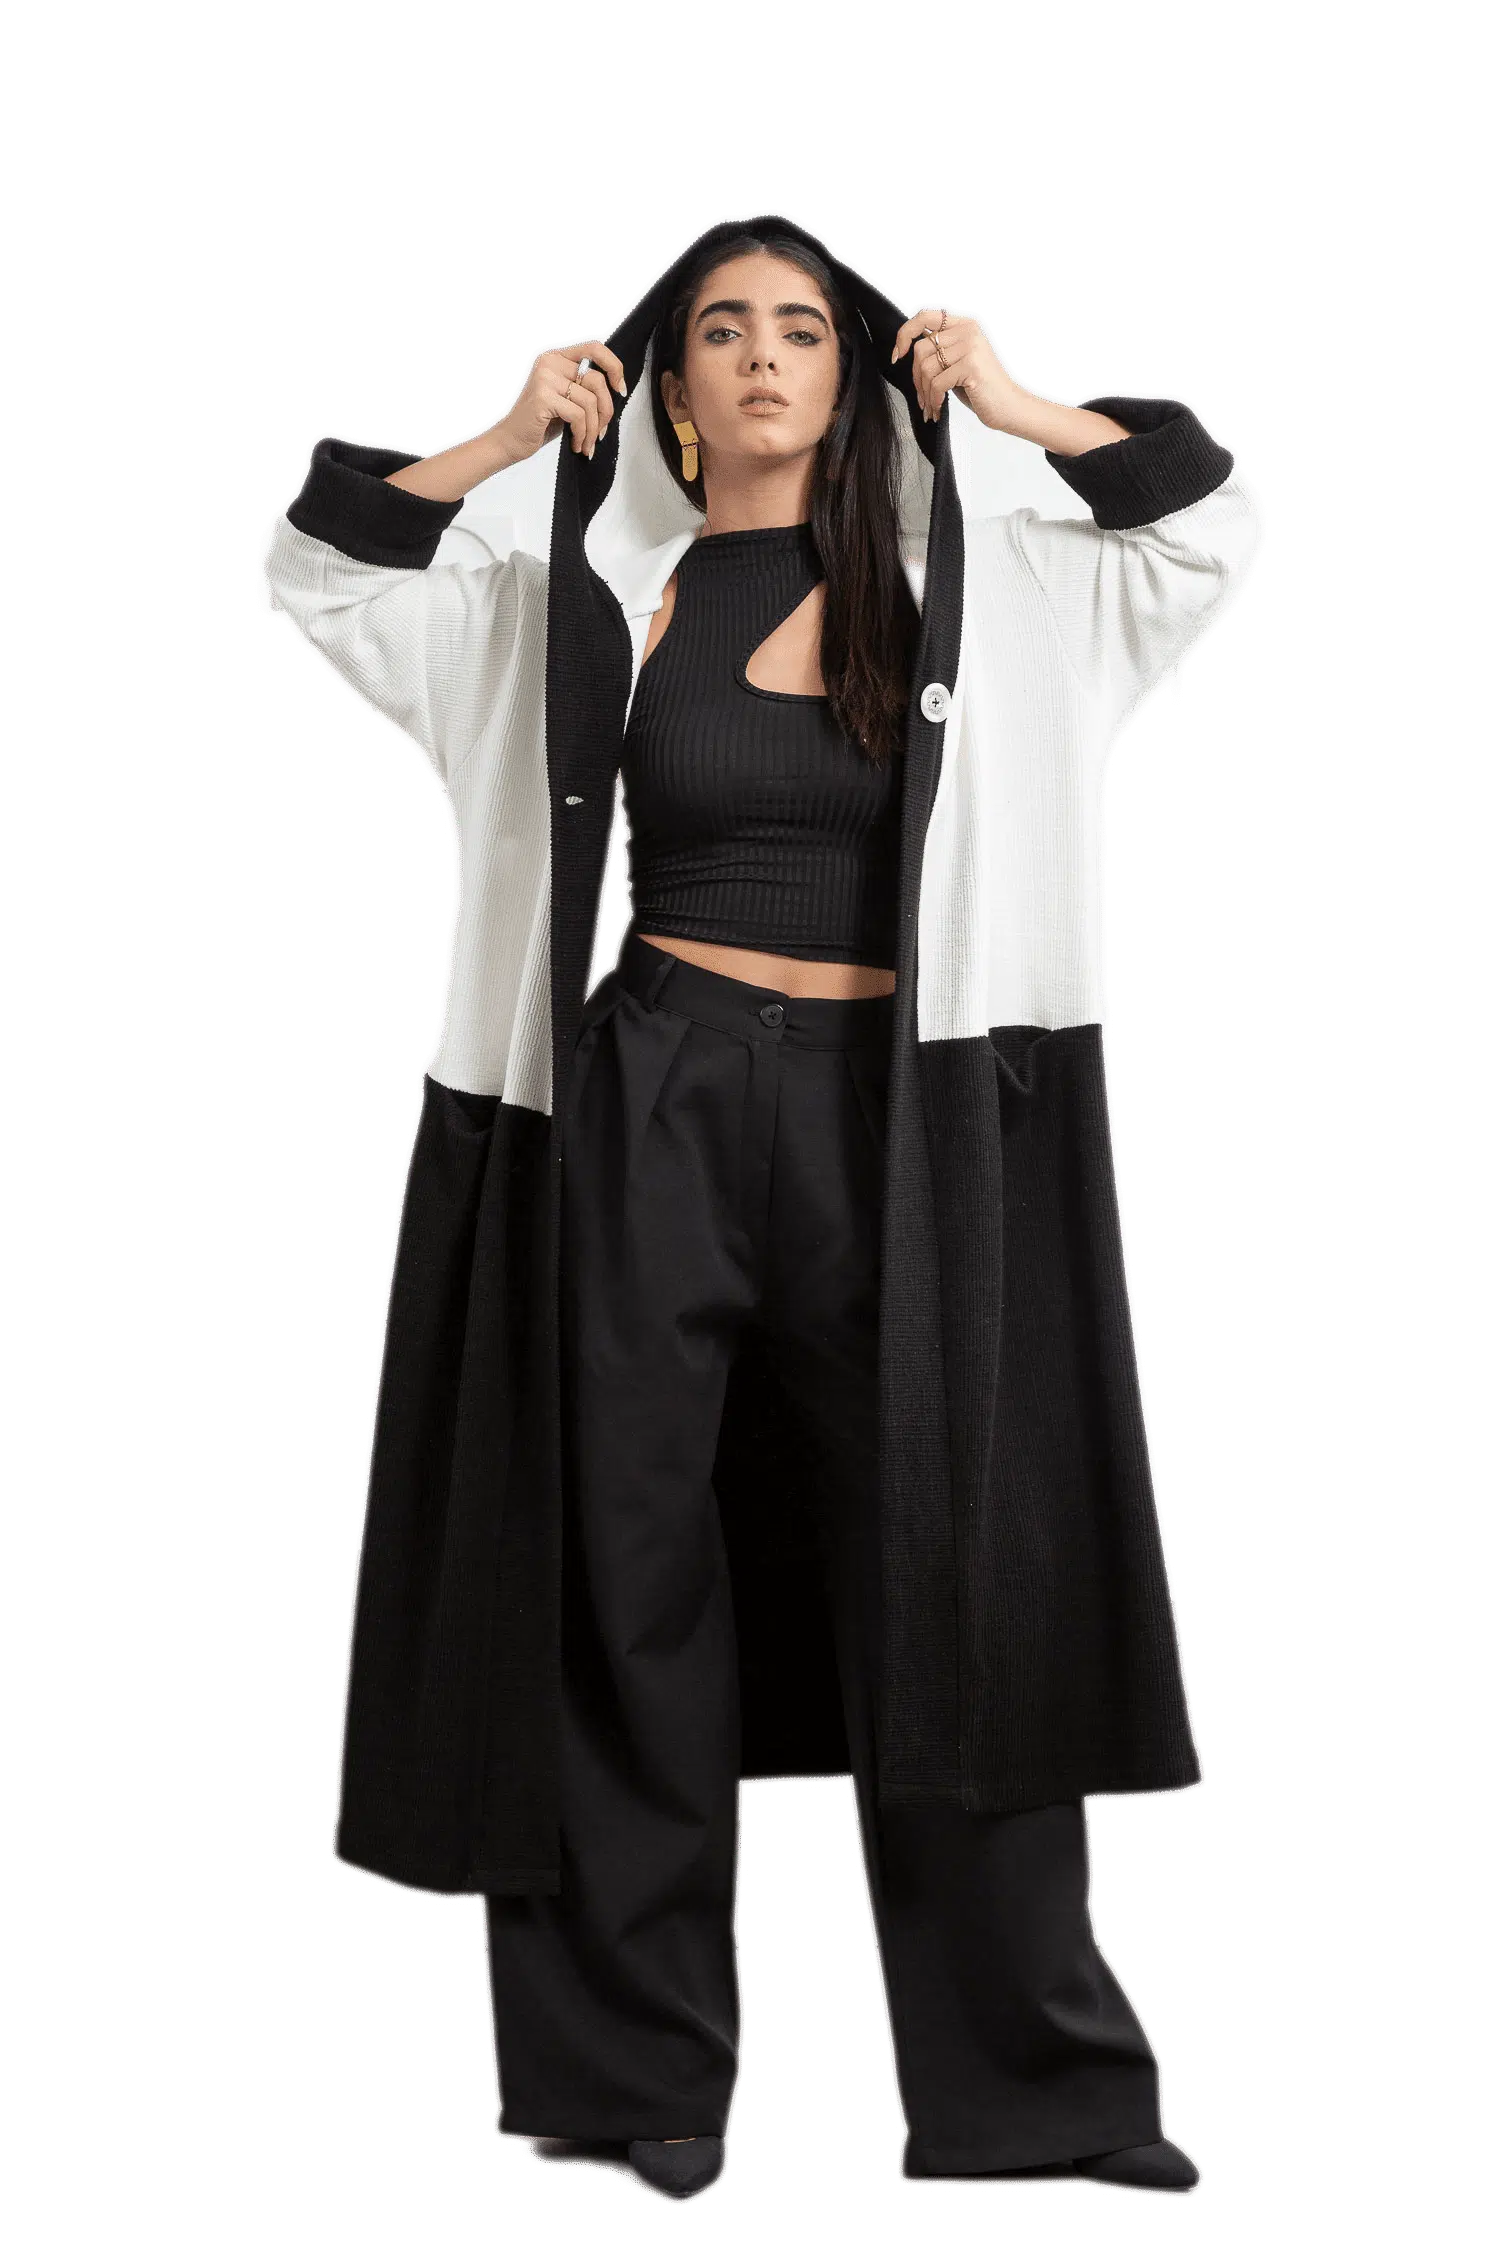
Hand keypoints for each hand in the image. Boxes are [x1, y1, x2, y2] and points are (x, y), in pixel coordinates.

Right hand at [496, 339, 628, 462]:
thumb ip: (583, 388)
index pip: (594, 348)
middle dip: (606, 411)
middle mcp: (549, 362)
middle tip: (602, 431)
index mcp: (555, 357)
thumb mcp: (565, 399)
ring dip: (594, 429)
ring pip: (590, 401)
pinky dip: (583, 435)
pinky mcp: (542, 397)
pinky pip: (578, 416)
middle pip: (597, 381)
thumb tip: (615, 390)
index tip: (620, 389)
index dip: (614, 367)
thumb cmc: (538, 422)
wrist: (508, 441)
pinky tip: (577, 445)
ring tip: (588, 443)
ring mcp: (544, 378)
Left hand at [890, 307, 1019, 430]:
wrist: (1010, 407)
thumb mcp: (958, 362)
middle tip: (922, 398)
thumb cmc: (982, 388)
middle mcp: (968, 330)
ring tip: (931, 407)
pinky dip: (934, 400)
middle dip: (916, 378)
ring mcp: (970, 346)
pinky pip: (937, 383)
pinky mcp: (971, 365)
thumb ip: (939, 349)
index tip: (898, 356)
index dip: (905, 334)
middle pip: (921, 349)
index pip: (924, 316)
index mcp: (964, 324)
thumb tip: (905, 348)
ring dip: (925, 393)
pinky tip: (938, 410)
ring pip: (926, 368)